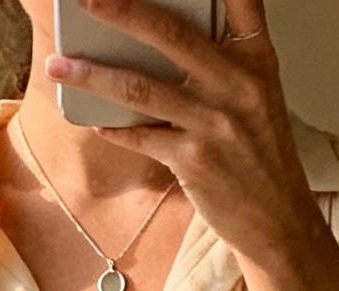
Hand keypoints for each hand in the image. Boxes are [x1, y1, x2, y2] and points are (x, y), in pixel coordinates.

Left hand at [45, 0, 316, 271]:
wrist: (279, 221)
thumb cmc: (261, 154)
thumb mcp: (257, 94)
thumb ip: (223, 59)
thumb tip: (160, 35)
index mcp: (256, 58)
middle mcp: (237, 84)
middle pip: (169, 32)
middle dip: (119, 9)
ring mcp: (215, 123)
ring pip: (140, 88)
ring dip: (91, 75)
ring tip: (59, 65)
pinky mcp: (194, 162)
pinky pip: (140, 137)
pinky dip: (112, 128)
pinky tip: (93, 121)